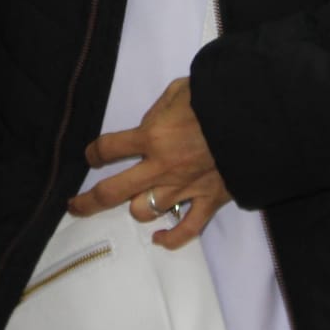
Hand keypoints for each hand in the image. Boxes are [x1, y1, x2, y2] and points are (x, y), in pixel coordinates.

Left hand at [66, 76, 232, 248]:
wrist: (256, 120)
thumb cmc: (215, 99)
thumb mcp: (180, 90)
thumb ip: (159, 108)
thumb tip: (149, 122)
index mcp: (151, 136)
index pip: (107, 149)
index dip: (93, 152)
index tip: (92, 155)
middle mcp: (160, 167)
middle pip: (112, 191)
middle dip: (87, 202)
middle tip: (74, 206)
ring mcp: (183, 188)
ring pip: (144, 211)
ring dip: (137, 206)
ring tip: (137, 201)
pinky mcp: (207, 201)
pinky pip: (185, 230)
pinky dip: (170, 239)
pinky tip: (159, 238)